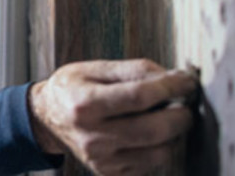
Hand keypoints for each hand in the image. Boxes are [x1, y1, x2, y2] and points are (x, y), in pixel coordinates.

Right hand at [28, 59, 197, 174]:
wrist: (46, 119)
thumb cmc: (72, 89)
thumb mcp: (94, 68)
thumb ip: (134, 70)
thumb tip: (174, 76)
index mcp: (85, 104)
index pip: (140, 96)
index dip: (171, 87)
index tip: (187, 80)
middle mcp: (92, 136)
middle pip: (154, 129)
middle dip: (181, 115)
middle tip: (184, 103)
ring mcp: (101, 160)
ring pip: (159, 152)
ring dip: (174, 134)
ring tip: (168, 117)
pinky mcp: (110, 173)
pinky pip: (151, 166)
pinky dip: (161, 148)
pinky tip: (152, 134)